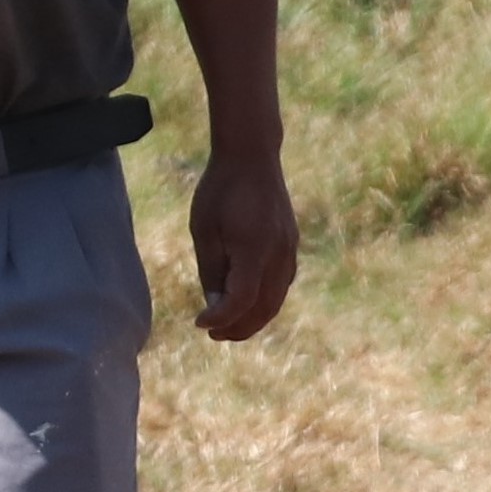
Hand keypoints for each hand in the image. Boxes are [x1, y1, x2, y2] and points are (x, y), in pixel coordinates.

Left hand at [187, 146, 300, 342]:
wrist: (252, 156)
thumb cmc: (220, 190)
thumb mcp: (204, 230)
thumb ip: (211, 270)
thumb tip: (216, 306)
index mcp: (254, 250)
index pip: (241, 301)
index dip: (221, 319)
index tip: (199, 324)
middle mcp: (278, 254)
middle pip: (265, 308)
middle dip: (239, 328)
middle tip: (214, 335)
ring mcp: (289, 249)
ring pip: (277, 299)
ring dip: (254, 318)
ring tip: (229, 327)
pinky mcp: (291, 244)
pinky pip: (282, 283)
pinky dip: (266, 301)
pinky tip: (247, 303)